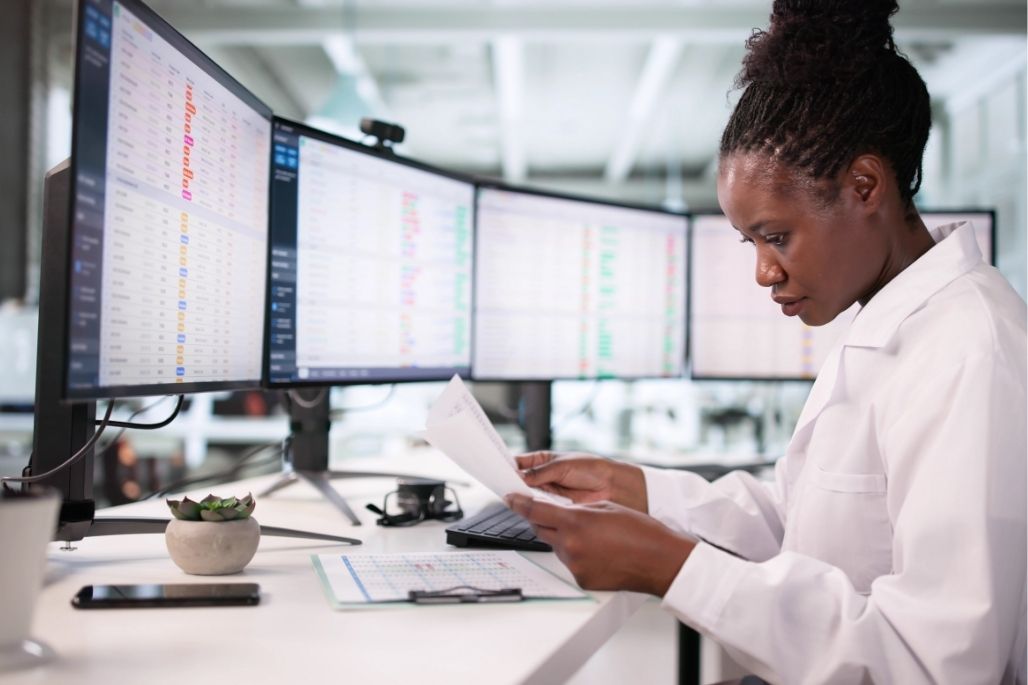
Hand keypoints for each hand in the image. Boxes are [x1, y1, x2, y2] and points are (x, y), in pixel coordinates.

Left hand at [505, 494, 693, 595]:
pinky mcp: (581, 580)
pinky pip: (570, 563)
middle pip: (542, 529)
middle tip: (555, 515)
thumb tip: (559, 511)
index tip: (510, 498)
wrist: (659, 560)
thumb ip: (577, 510)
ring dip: (565, 538)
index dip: (519, 503)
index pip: (535, 511)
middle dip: (544, 520)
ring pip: (557, 546)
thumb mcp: (605, 508)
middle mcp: (571, 545)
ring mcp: (575, 565)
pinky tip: (597, 551)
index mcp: (575, 522)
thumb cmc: (640, 531)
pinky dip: (577, 555)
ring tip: (591, 536)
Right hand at [515, 451, 647, 512]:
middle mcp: (543, 478)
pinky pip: (539, 510)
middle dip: (512, 484)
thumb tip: (519, 477)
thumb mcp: (562, 466)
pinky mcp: (555, 509)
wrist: (613, 487)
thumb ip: (539, 473)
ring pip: (528, 497)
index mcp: (543, 461)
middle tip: (503, 487)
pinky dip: (534, 510)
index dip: (507, 467)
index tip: (496, 470)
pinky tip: (529, 508)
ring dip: (522, 498)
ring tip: (514, 497)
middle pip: (520, 482)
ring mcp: (548, 494)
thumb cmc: (592, 469)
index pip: (519, 464)